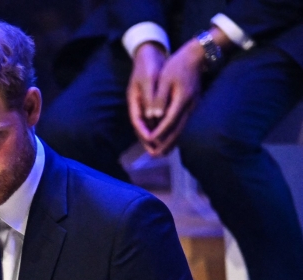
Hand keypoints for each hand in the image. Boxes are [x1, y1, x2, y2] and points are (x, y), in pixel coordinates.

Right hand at [126, 41, 166, 147]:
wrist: (150, 52)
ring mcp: (145, 104)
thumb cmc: (149, 64)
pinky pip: (157, 119)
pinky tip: (171, 134)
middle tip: (157, 155)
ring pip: (150, 125)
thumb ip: (151, 97)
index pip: (138, 121)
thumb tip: (153, 115)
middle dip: (150, 142)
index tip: (152, 143)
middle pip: (143, 127)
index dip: (144, 133)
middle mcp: (139, 105)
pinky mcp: (152, 102)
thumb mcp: (149, 78)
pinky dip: (163, 128)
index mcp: (134, 100)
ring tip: (165, 150)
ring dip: (157, 138)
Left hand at [144, 40, 204, 155]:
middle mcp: (190, 106)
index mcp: (181, 100)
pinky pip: (184, 125)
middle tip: (154, 156)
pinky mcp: (193, 106)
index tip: (149, 141)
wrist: (197, 56)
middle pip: (177, 130)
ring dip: (171, 142)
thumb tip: (153, 116)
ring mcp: (194, 107)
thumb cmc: (177, 65)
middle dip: (165, 144)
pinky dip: (176, 135)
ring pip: (182, 129)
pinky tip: (171, 140)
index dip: (158, 133)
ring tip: (161, 153)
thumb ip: (159, 99)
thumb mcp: (165, 79)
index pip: (168, 121)